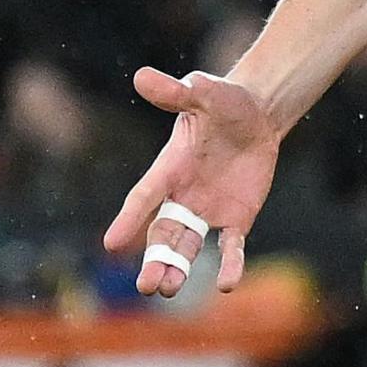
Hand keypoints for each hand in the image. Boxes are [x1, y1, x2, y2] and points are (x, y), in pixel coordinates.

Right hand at [105, 67, 283, 296]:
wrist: (255, 115)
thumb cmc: (223, 102)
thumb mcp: (203, 93)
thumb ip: (176, 92)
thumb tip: (142, 76)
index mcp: (170, 169)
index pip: (144, 198)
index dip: (129, 219)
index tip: (111, 244)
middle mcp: (183, 196)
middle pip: (163, 234)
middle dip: (155, 259)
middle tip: (146, 287)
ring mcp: (208, 212)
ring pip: (188, 247)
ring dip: (178, 269)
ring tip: (165, 290)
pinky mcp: (235, 220)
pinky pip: (230, 247)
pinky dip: (229, 264)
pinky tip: (227, 284)